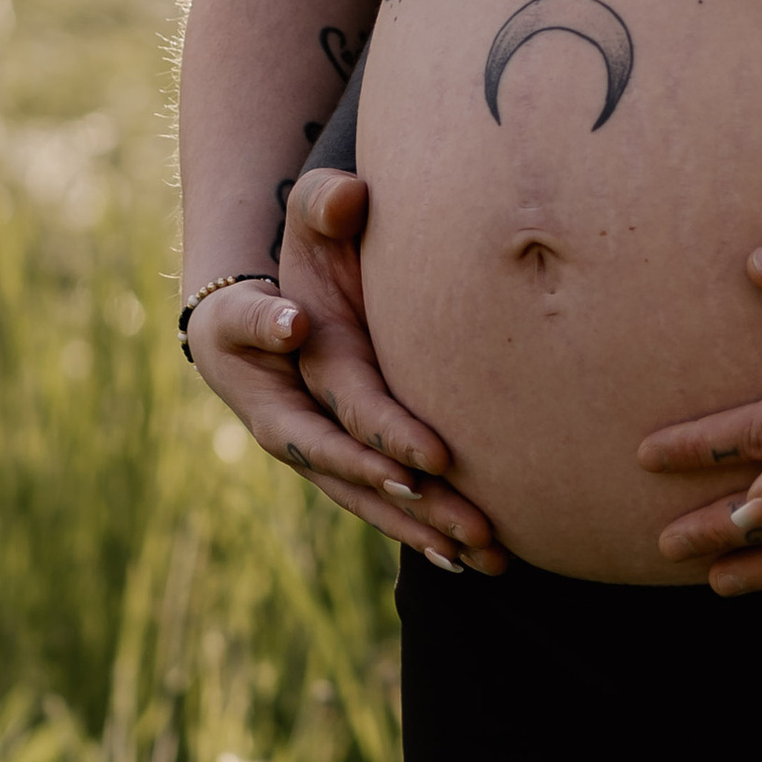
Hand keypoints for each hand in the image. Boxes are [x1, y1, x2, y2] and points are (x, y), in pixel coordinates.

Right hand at [186, 173, 503, 574]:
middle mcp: (298, 432)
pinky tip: (474, 558)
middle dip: (417, 508)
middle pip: (359, 481)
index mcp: (280, 388)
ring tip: (489, 559)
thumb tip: (346, 201)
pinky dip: (426, 529)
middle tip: (476, 528)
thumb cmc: (298, 243)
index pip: (332, 424)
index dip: (378, 443)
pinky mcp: (352, 455)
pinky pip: (387, 500)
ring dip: (429, 533)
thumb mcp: (303, 214)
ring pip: (376, 503)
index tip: (428, 462)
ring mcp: (324, 450)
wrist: (271, 289)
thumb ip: (321, 204)